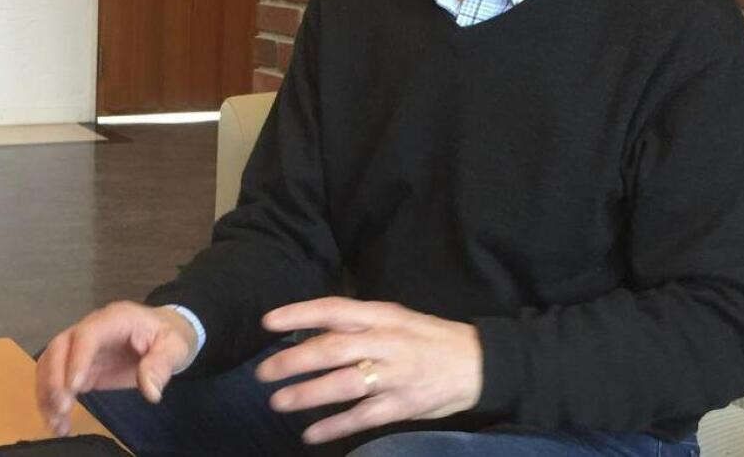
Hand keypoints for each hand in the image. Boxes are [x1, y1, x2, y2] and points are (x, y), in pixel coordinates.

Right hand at [34, 301, 196, 435]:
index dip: (78, 359)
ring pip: (50, 363)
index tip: (75, 388)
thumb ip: (161, 366)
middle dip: (54, 378)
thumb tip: (150, 391)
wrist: (163, 334)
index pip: (88, 335)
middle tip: (62, 408)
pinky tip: (57, 421)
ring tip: (56, 422)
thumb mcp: (174, 347)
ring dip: (47, 393)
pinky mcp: (79, 366)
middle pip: (59, 346)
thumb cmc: (168, 336)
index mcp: (114, 319)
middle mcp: (90, 329)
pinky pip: (56, 379)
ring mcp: (81, 348)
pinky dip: (50, 399)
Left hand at [255, 297, 481, 444]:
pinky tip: (311, 434)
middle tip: (264, 372)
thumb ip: (359, 324)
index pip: (334, 309)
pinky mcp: (404, 405)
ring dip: (308, 394)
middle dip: (294, 360)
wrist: (479, 363)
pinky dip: (336, 426)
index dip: (299, 314)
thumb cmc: (429, 339)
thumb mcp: (396, 319)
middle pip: (333, 348)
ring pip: (345, 384)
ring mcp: (395, 375)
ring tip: (279, 403)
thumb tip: (313, 331)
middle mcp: (386, 342)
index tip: (268, 322)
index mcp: (382, 316)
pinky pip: (364, 416)